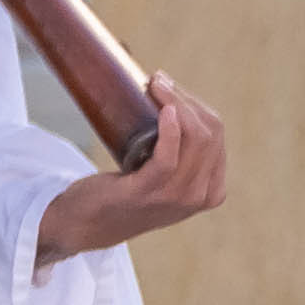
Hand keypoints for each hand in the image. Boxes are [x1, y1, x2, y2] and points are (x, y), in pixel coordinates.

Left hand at [35, 78, 227, 265]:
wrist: (88, 223)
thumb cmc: (125, 191)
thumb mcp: (165, 179)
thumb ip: (181, 155)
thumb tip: (170, 92)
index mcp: (211, 191)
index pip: (216, 135)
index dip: (196, 105)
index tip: (171, 89)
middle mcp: (199, 197)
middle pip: (209, 133)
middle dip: (187, 100)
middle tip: (159, 80)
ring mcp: (175, 198)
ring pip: (195, 139)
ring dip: (176, 103)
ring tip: (155, 85)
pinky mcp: (147, 193)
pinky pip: (168, 157)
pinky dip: (170, 129)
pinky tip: (164, 110)